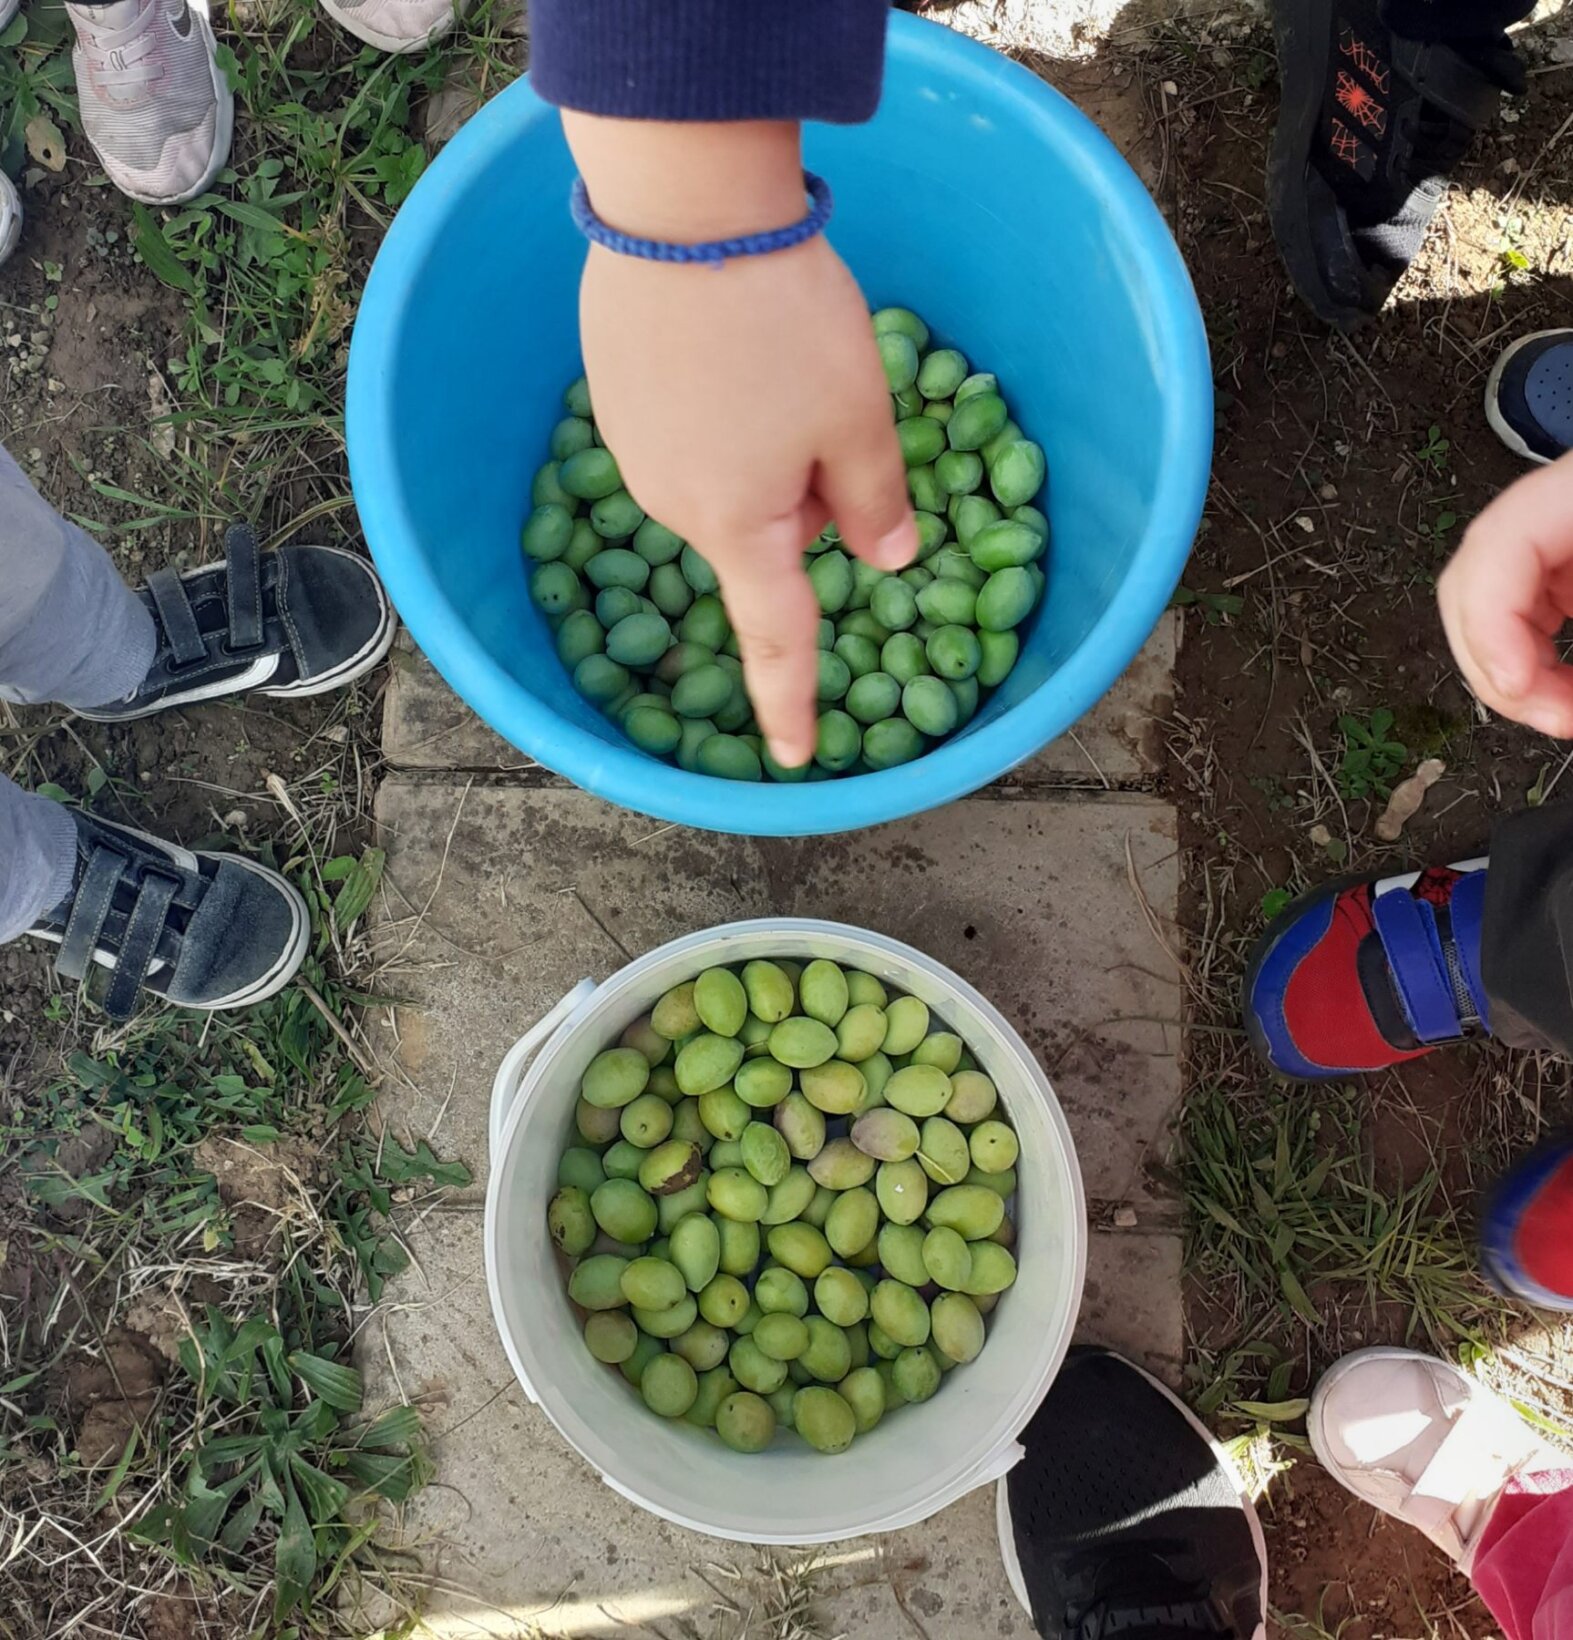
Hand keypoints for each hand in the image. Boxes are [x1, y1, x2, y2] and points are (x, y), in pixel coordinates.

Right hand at [564, 114, 916, 768]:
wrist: (679, 208)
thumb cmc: (783, 322)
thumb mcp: (861, 417)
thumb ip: (878, 502)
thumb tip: (885, 559)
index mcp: (739, 527)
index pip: (774, 637)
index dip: (790, 701)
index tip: (795, 756)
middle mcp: (674, 508)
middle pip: (762, 537)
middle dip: (806, 499)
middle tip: (831, 411)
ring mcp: (634, 456)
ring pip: (727, 484)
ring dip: (765, 452)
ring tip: (774, 360)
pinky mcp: (614, 404)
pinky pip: (687, 438)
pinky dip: (721, 413)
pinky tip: (728, 346)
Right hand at [1437, 451, 1572, 737]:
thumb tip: (1550, 702)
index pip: (1496, 541)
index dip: (1491, 623)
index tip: (1519, 686)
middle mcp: (1557, 504)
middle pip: (1472, 579)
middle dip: (1494, 663)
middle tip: (1546, 716)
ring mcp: (1557, 533)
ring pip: (1486, 605)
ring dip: (1508, 673)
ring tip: (1558, 711)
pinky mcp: (1568, 566)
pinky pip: (1527, 614)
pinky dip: (1533, 663)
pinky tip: (1559, 691)